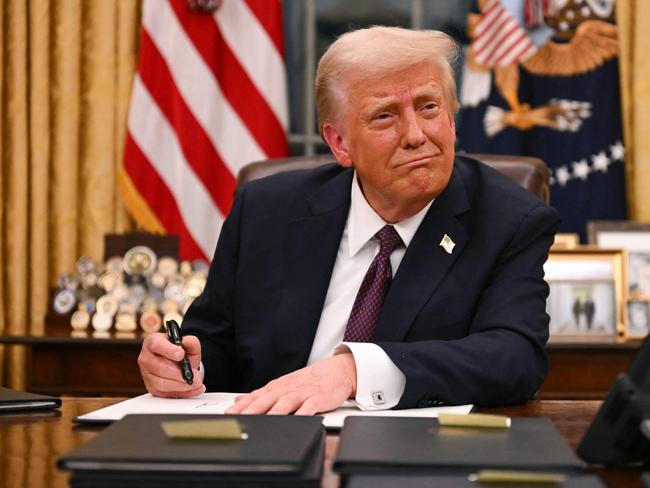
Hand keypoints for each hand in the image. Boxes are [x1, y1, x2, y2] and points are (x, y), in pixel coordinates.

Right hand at [138, 332, 205, 397]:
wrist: (177, 362)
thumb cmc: (179, 351)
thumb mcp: (188, 344)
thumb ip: (190, 342)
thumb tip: (187, 343)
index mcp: (152, 342)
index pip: (156, 345)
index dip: (168, 350)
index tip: (181, 354)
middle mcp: (146, 358)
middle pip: (159, 367)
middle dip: (179, 373)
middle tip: (194, 375)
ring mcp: (147, 375)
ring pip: (161, 383)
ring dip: (181, 385)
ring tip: (196, 382)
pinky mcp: (152, 388)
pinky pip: (166, 394)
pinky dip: (183, 393)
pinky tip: (194, 389)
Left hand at [225, 353, 356, 414]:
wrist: (337, 370)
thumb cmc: (309, 381)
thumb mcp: (283, 385)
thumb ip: (261, 395)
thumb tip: (238, 401)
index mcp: (277, 387)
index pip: (256, 396)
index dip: (242, 406)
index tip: (228, 415)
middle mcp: (287, 389)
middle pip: (267, 399)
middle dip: (252, 409)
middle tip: (239, 418)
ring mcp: (303, 393)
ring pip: (286, 402)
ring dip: (274, 411)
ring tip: (264, 421)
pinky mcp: (318, 398)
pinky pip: (310, 406)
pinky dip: (303, 413)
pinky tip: (298, 419)